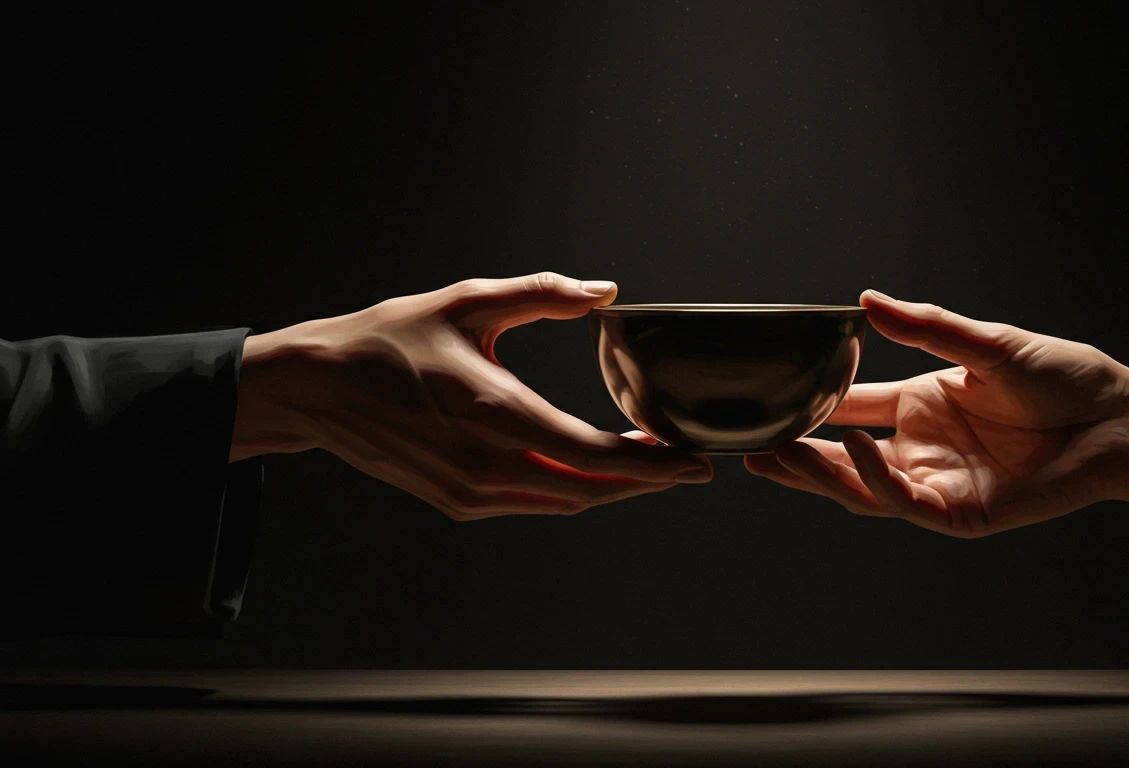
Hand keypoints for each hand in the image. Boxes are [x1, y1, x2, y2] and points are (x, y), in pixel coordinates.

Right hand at [229, 272, 713, 519]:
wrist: (316, 389)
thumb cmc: (388, 339)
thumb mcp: (466, 300)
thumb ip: (542, 294)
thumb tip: (604, 291)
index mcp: (494, 414)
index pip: (593, 455)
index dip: (652, 464)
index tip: (694, 461)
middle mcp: (486, 465)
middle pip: (590, 489)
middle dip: (646, 482)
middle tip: (688, 468)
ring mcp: (470, 492)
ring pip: (565, 502)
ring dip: (612, 490)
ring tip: (651, 467)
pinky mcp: (458, 502)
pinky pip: (534, 503)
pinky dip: (573, 491)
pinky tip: (594, 472)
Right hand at [746, 290, 1128, 536]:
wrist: (1118, 418)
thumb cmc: (1063, 377)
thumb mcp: (988, 344)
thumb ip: (927, 328)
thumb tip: (867, 300)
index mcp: (922, 405)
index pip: (850, 407)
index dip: (808, 407)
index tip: (764, 397)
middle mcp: (922, 447)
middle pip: (843, 458)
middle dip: (796, 455)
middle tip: (749, 445)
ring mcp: (939, 483)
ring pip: (861, 488)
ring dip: (818, 475)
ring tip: (773, 456)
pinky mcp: (962, 514)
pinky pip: (905, 501)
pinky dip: (875, 478)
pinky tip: (852, 450)